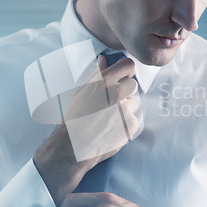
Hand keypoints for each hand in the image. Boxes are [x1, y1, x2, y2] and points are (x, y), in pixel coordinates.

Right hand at [34, 56, 138, 205]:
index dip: (125, 72)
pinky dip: (125, 125)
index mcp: (104, 82)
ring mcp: (125, 110)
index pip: (129, 65)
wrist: (73, 147)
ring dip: (124, 111)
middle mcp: (116, 93)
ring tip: (106, 120)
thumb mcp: (82, 92)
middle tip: (108, 105)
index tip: (121, 78)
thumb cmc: (74, 118)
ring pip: (133, 105)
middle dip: (124, 93)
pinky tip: (110, 129)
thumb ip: (97, 74)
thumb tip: (103, 59)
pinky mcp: (130, 126)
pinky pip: (133, 120)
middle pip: (132, 85)